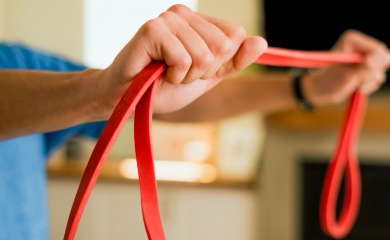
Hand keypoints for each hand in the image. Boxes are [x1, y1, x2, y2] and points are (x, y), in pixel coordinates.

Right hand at [100, 4, 266, 114]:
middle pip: (223, 46)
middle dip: (203, 71)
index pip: (235, 35)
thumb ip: (234, 61)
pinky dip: (173, 76)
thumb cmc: (163, 86)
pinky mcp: (152, 30)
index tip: (196, 69)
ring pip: (204, 56)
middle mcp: (183, 13)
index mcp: (198, 21)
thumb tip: (261, 42)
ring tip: (166, 73)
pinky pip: (183, 60)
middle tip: (178, 72)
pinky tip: (156, 72)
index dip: (221, 62)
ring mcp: (167, 19)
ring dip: (186, 76)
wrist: (129, 100)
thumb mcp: (208, 77)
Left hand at [302, 29, 389, 104]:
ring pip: (381, 70)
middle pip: (384, 58)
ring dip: (370, 82)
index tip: (366, 72)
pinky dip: (370, 86)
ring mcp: (365, 58)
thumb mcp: (345, 76)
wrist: (319, 91)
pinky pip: (377, 78)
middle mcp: (360, 46)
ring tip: (355, 87)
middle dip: (374, 73)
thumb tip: (379, 60)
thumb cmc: (327, 81)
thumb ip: (364, 69)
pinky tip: (357, 89)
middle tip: (361, 83)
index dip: (376, 63)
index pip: (378, 49)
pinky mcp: (367, 69)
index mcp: (353, 40)